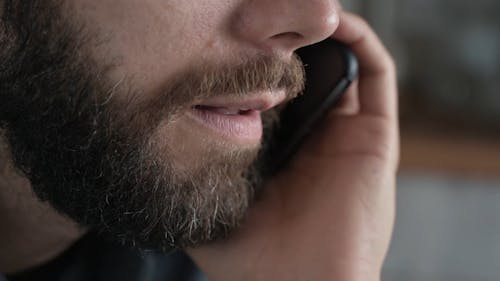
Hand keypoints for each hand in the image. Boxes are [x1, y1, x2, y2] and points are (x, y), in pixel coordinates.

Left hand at [188, 12, 398, 280]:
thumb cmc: (255, 259)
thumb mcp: (210, 208)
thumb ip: (193, 179)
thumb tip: (161, 151)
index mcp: (283, 154)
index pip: (274, 96)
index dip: (260, 64)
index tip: (235, 39)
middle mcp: (316, 140)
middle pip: (308, 76)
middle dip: (291, 44)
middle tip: (266, 18)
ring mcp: (347, 136)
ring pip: (345, 67)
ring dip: (327, 34)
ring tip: (300, 12)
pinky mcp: (375, 137)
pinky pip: (377, 75)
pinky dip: (361, 42)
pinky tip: (334, 23)